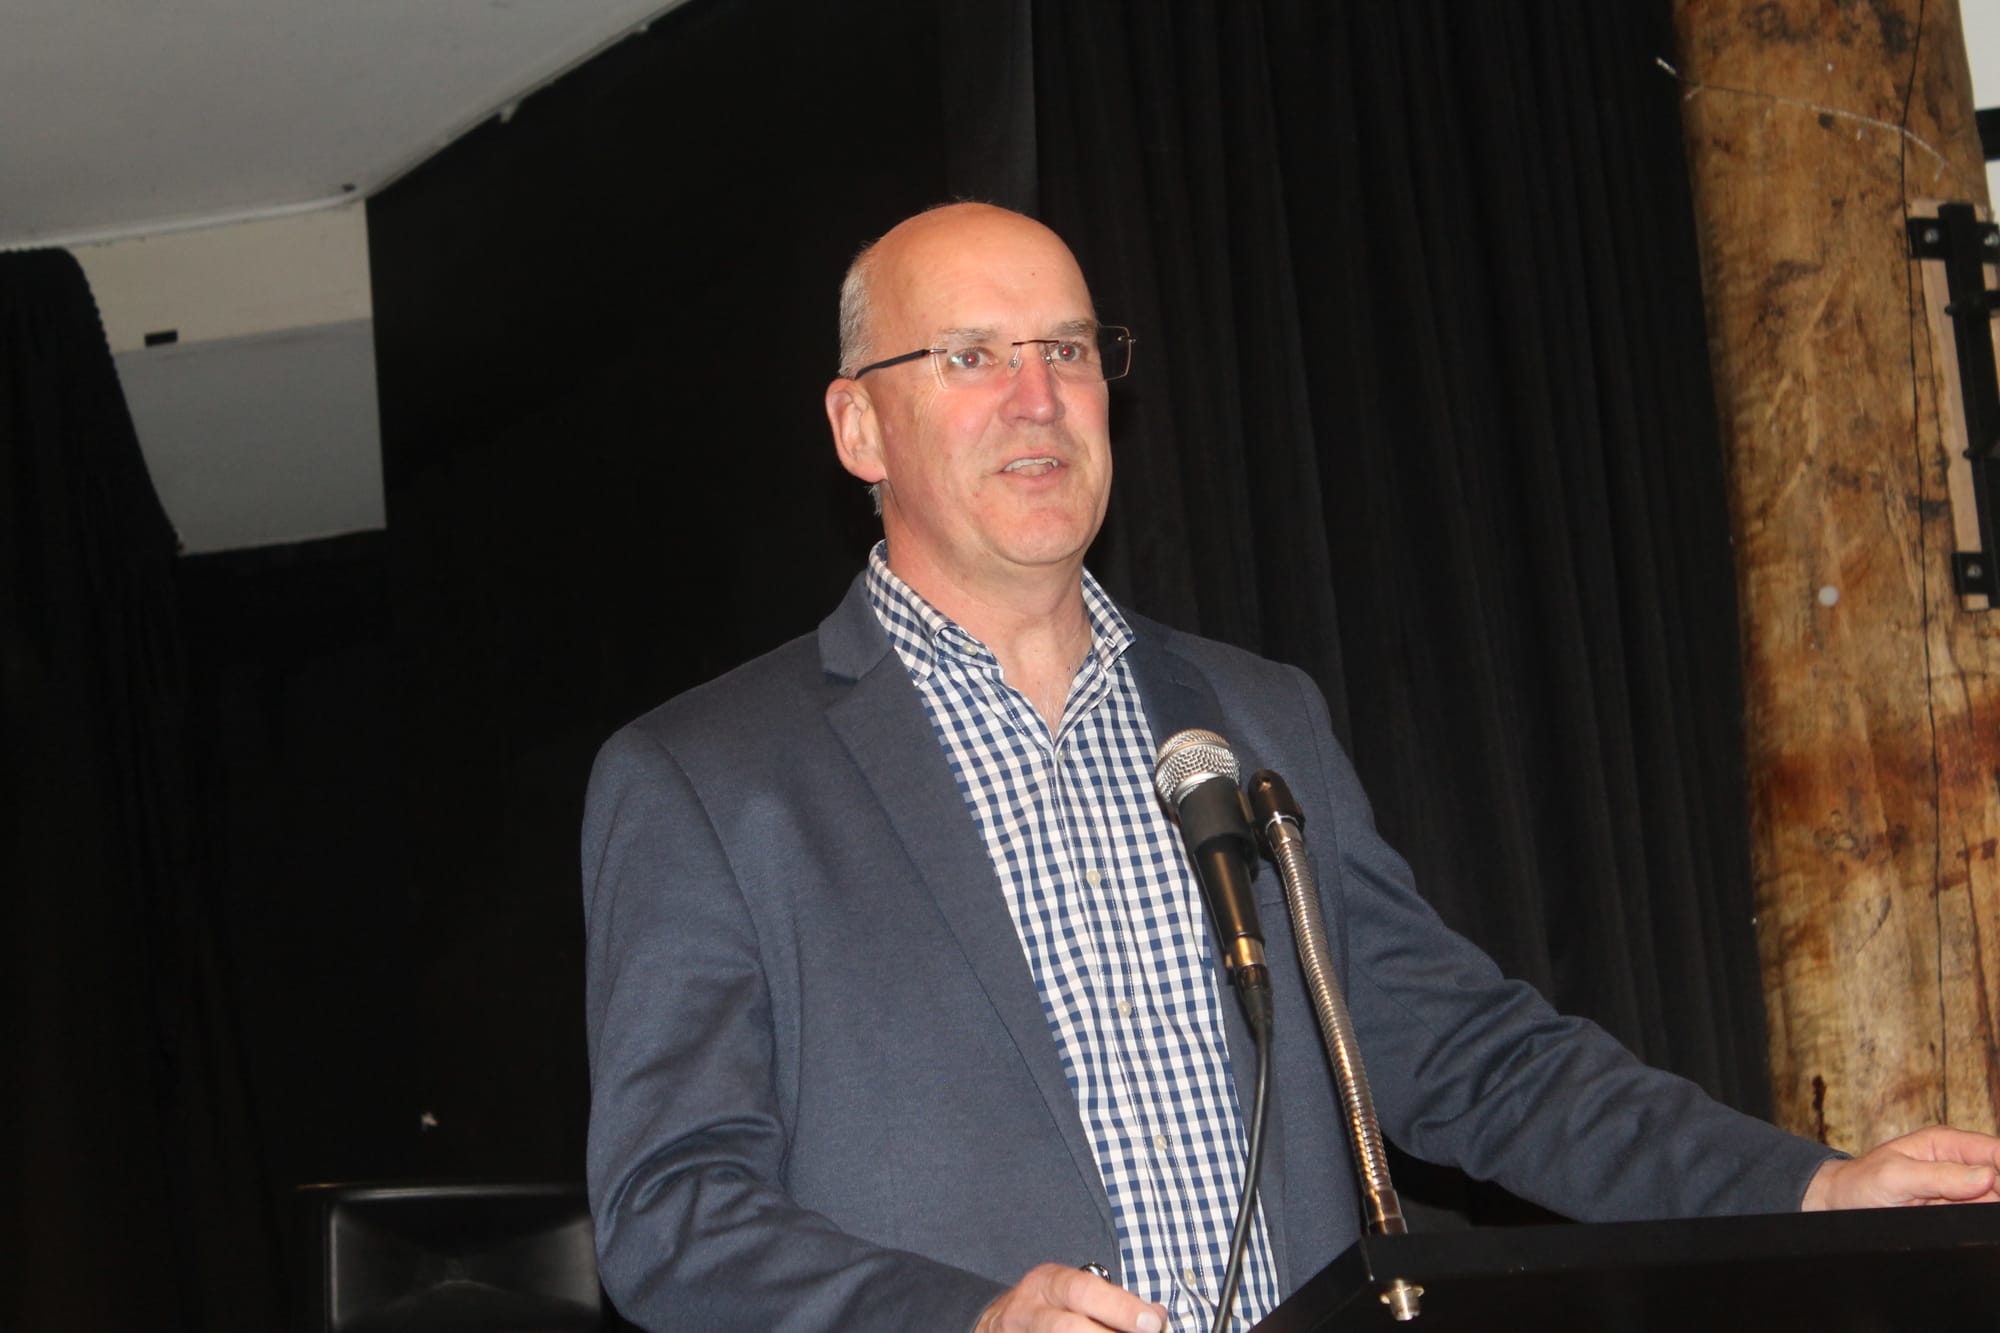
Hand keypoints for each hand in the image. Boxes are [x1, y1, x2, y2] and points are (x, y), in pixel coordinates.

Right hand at [974, 1263, 1167, 1332]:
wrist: (994, 1325)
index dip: (1120, 1307)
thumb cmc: (1047, 1307)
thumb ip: (1111, 1301)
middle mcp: (1028, 1311)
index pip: (1084, 1290)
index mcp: (1047, 1283)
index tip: (1152, 1321)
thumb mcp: (1072, 1292)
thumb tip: (1156, 1315)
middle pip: (1067, 1327)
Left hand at [1802, 1125, 1999, 1209]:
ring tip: (1962, 1212)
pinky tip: (1975, 1225)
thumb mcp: (1893, 1176)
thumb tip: (1986, 1176)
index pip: (1995, 1150)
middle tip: (1979, 1204)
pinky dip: (1983, 1221)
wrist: (1841, 1205)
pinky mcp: (1956, 1212)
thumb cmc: (1861, 1183)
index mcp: (1944, 1144)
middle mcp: (1957, 1163)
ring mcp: (1959, 1189)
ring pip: (1995, 1197)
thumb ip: (1938, 1176)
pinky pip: (1981, 1216)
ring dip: (1992, 1207)